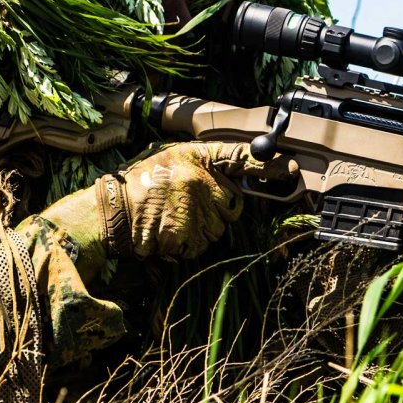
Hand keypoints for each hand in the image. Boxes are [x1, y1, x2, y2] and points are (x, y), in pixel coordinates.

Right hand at [100, 141, 297, 259]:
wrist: (110, 210)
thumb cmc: (140, 183)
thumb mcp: (171, 158)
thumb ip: (203, 164)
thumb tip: (236, 174)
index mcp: (197, 157)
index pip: (241, 157)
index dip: (268, 165)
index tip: (291, 168)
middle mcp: (200, 180)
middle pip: (233, 205)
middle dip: (216, 210)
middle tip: (188, 206)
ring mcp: (194, 208)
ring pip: (218, 228)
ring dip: (200, 229)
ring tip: (172, 218)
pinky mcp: (186, 233)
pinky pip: (201, 245)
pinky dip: (187, 243)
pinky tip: (168, 231)